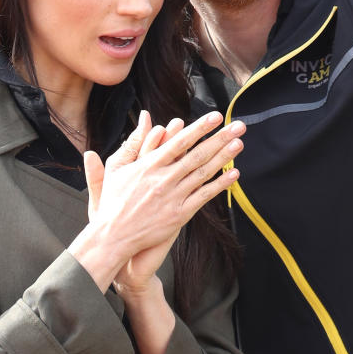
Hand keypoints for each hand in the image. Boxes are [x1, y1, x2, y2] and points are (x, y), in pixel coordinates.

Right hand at [70, 110, 243, 291]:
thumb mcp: (115, 169)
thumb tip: (144, 117)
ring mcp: (173, 196)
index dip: (199, 128)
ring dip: (223, 158)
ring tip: (239, 143)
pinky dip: (220, 185)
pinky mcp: (179, 214)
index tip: (215, 117)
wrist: (113, 237)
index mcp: (149, 165)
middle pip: (197, 154)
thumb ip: (130, 144)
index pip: (179, 141)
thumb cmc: (113, 203)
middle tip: (238, 125)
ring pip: (203, 173)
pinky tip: (234, 174)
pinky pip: (203, 197)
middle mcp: (163, 178)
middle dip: (219, 138)